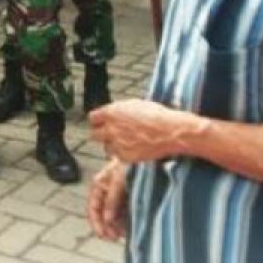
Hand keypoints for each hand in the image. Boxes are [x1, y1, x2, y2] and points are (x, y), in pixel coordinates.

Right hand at [87, 157, 128, 241]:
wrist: (147, 152)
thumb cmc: (130, 162)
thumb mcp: (119, 180)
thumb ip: (112, 199)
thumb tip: (107, 218)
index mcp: (100, 184)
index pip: (93, 207)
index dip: (96, 222)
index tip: (102, 235)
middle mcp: (107, 190)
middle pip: (102, 213)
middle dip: (107, 227)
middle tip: (114, 238)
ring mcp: (118, 193)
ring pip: (113, 214)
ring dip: (116, 226)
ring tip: (123, 234)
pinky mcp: (129, 195)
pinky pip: (123, 212)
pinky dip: (124, 221)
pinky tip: (128, 227)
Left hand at [89, 98, 207, 163]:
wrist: (169, 131)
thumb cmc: (155, 115)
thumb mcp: (134, 105)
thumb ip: (118, 111)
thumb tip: (112, 114)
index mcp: (111, 112)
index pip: (93, 118)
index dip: (99, 120)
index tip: (103, 123)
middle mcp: (110, 128)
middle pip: (94, 135)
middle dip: (102, 134)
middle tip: (111, 135)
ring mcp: (116, 144)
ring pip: (106, 147)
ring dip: (113, 145)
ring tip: (126, 142)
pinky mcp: (124, 157)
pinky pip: (117, 156)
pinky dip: (123, 154)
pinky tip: (134, 148)